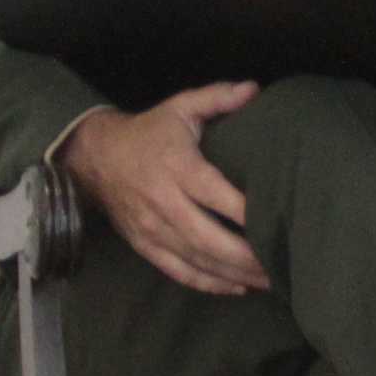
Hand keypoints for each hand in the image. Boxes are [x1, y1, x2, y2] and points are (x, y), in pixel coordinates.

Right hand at [62, 83, 269, 295]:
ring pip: (196, 260)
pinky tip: (236, 287)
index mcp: (176, 168)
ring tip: (270, 281)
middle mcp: (163, 203)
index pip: (217, 195)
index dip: (247, 213)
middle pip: (209, 238)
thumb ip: (216, 97)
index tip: (278, 223)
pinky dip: (208, 283)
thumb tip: (253, 88)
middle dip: (247, 256)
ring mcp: (151, 228)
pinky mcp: (143, 245)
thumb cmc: (148, 132)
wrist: (94, 156)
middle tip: (281, 264)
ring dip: (234, 274)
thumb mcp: (180, 107)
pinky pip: (177, 271)